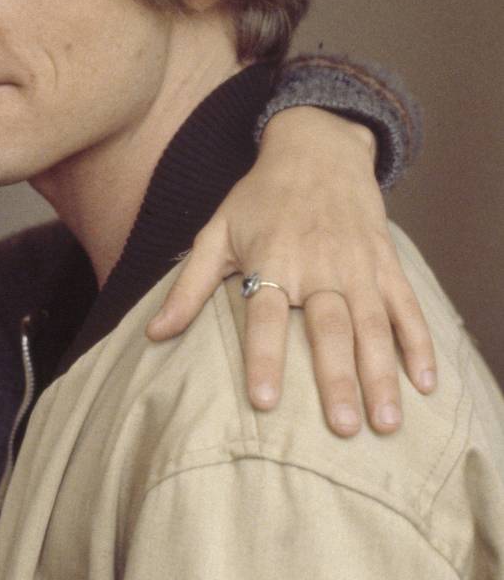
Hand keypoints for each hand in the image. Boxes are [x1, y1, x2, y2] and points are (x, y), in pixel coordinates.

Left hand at [146, 107, 435, 436]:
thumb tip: (154, 334)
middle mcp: (318, 266)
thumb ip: (189, 287)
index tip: (266, 402)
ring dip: (381, 375)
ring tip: (385, 423)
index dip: (266, 358)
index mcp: (272, 261)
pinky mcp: (386, 264)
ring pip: (373, 326)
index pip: (265, 317)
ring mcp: (357, 266)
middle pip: (329, 329)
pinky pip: (407, 308)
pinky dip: (420, 344)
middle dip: (336, 380)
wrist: (317, 149)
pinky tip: (426, 383)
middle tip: (343, 429)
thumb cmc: (258, 197)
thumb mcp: (216, 232)